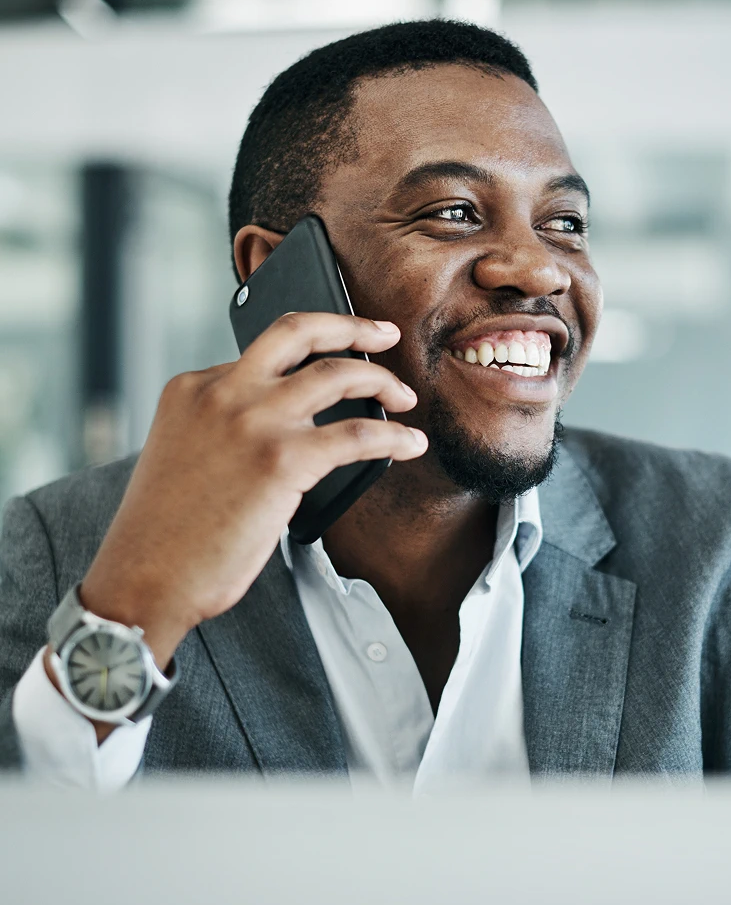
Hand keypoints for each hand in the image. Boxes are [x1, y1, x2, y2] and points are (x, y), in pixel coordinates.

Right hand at [78, 313, 424, 668]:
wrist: (145, 578)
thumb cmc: (167, 532)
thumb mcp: (184, 454)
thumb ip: (226, 429)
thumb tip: (289, 429)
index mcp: (192, 388)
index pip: (262, 354)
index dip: (305, 360)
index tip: (332, 365)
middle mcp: (223, 391)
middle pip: (298, 332)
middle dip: (352, 326)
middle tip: (383, 335)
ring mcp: (254, 420)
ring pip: (338, 374)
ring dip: (382, 382)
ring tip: (405, 397)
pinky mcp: (284, 459)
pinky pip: (359, 435)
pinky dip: (394, 437)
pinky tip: (410, 444)